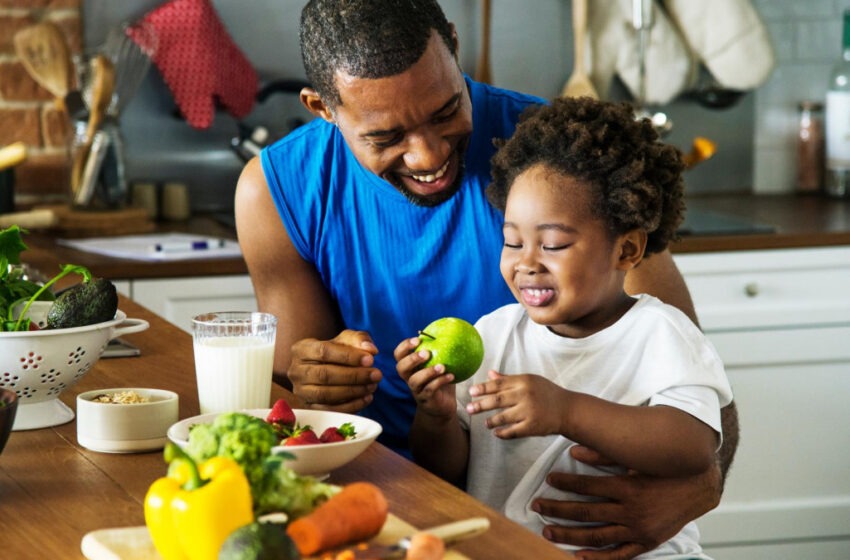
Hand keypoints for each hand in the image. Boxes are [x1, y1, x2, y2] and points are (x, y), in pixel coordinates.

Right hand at [287, 329, 381, 412]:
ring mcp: (300, 391)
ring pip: (325, 394)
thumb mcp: (347, 339)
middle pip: (324, 375)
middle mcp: (296, 371)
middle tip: (376, 375)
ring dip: (353, 391)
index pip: (324, 351)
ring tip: (372, 386)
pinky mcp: (308, 407)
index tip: (370, 359)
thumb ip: (359, 339)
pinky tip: (366, 398)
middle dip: (354, 376)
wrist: (325, 368)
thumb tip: (370, 349)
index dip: (348, 356)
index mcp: (301, 349)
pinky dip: (350, 406)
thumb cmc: (336, 351)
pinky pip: (329, 410)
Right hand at [394, 336, 456, 417]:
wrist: (442, 406)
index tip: (418, 339)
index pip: (399, 355)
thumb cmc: (440, 381)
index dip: (404, 346)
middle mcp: (409, 378)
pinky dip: (440, 382)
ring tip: (442, 367)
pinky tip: (451, 376)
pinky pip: (430, 390)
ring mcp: (416, 390)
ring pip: (415, 380)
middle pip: (401, 368)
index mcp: (410, 367)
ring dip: (428, 372)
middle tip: (426, 352)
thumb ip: (441, 351)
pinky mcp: (425, 400)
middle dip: (412, 359)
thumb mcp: (440, 364)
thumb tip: (453, 330)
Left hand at [466, 371, 565, 438]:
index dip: (483, 388)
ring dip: (491, 421)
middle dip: (480, 404)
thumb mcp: (530, 381)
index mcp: (524, 381)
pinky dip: (502, 433)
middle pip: (497, 400)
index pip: (498, 384)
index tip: (471, 391)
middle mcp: (525, 395)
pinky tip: (496, 433)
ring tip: (485, 423)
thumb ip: (509, 379)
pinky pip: (512, 432)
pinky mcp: (533, 427)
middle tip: (469, 408)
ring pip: (502, 417)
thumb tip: (490, 373)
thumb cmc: (547, 393)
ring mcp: (529, 411)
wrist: (568, 409)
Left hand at [532, 445, 722, 559]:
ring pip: (596, 536)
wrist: (698, 487)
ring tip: (547, 531)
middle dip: (557, 510)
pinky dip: (598, 558)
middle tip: (536, 506)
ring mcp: (638, 530)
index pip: (588, 486)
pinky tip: (578, 556)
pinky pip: (619, 554)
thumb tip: (575, 449)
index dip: (566, 482)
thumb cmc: (665, 469)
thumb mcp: (636, 458)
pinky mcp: (646, 542)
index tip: (549, 479)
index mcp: (628, 487)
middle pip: (586, 513)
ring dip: (569, 535)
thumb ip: (605, 454)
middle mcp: (631, 511)